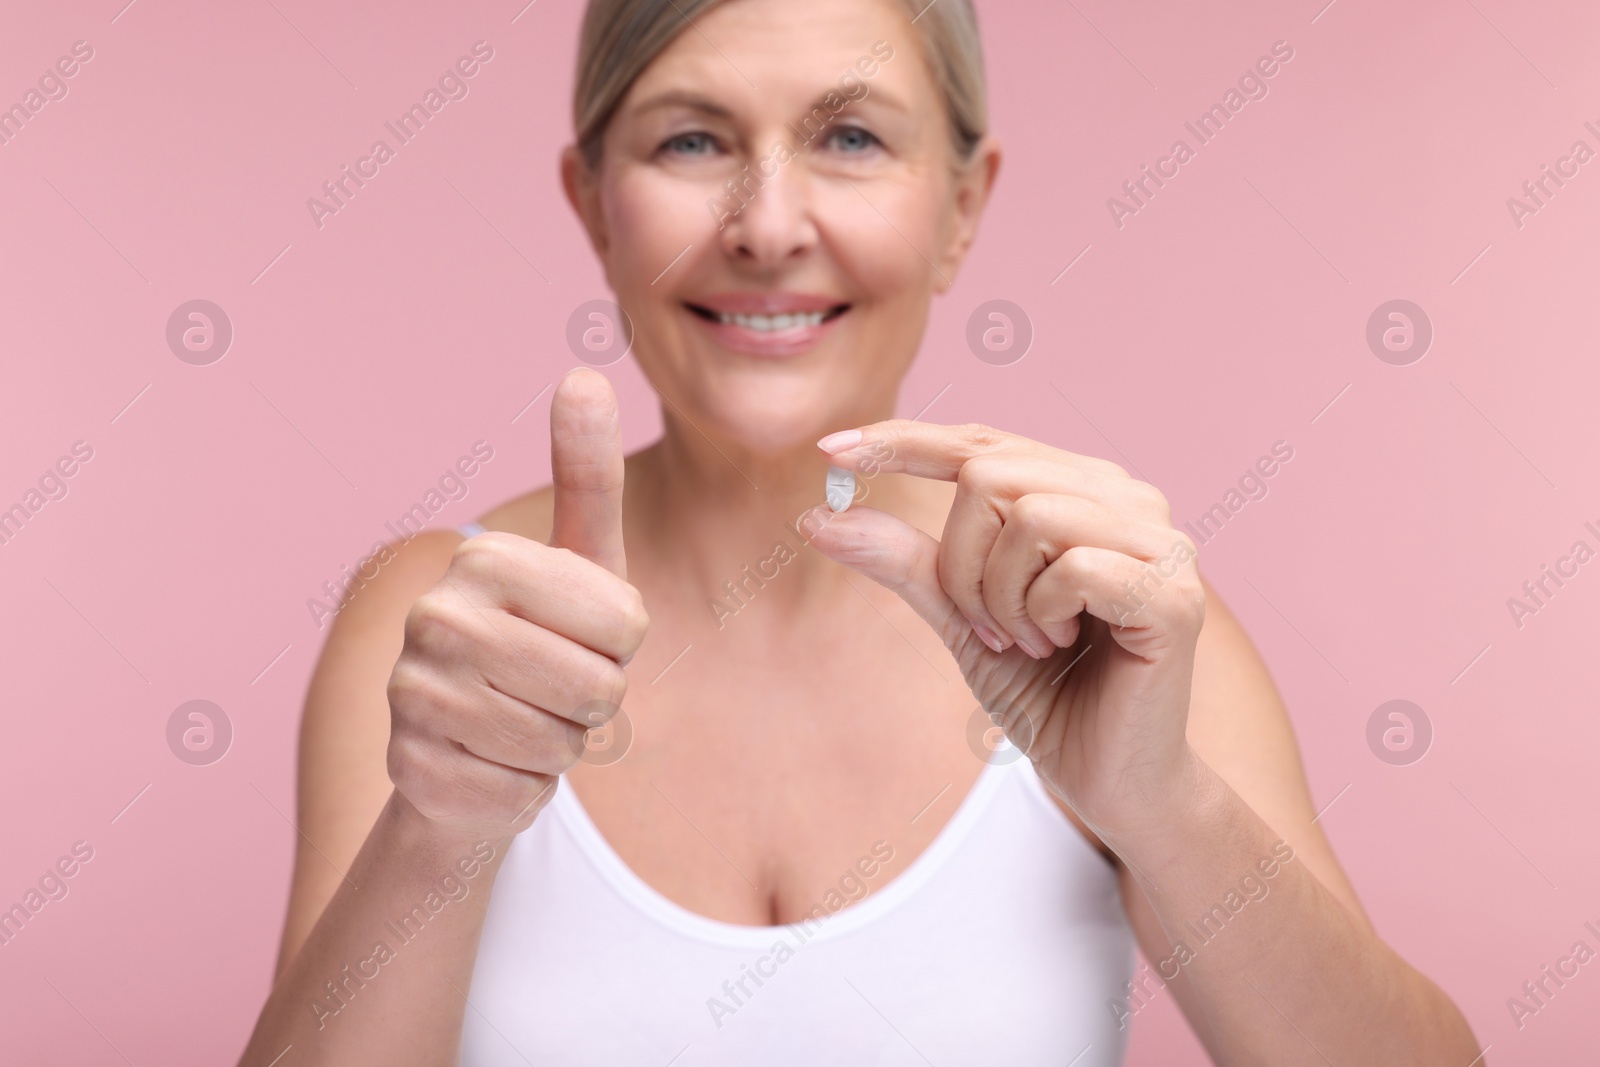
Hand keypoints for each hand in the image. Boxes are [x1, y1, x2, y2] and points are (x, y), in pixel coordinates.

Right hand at [385, 368, 647, 840]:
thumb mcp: (585, 565)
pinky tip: (490, 765)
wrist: (467, 747)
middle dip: (594, 702)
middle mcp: (433, 619)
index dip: (622, 647)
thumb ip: (588, 476)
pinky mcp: (412, 775)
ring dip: (560, 747)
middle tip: (551, 689)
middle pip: (598, 689)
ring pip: (562, 747)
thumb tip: (581, 372)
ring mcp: (413, 699)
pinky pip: (526, 795)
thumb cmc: (546, 646)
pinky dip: (525, 791)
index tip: (580, 638)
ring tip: (521, 722)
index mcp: (484, 560)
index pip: (624, 626)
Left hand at [807, 421, 1204, 842]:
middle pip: (990, 472)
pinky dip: (1042, 612)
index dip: (903, 441)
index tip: (827, 452)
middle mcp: (1125, 496)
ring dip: (999, 594)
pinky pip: (1071, 564)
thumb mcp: (959, 617)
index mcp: (1078, 488)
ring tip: (1028, 640)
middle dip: (959, 561)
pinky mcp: (1172, 591)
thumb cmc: (1046, 691)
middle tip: (983, 626)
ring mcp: (1158, 538)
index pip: (979, 440)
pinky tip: (1062, 643)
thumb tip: (817, 516)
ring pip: (1028, 513)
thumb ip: (904, 562)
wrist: (1109, 779)